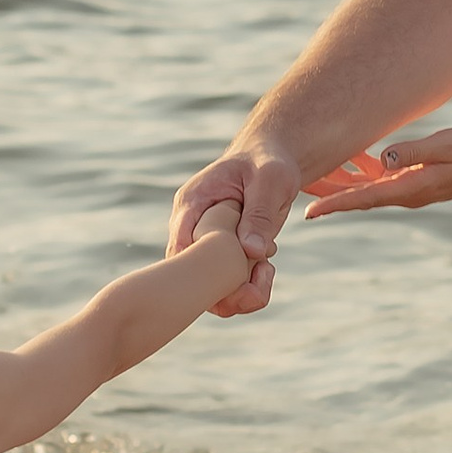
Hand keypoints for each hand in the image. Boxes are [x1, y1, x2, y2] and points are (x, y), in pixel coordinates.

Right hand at [168, 147, 294, 315]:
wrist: (271, 162)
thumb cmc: (268, 163)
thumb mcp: (271, 181)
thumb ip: (260, 214)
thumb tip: (251, 251)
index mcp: (193, 202)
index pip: (180, 244)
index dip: (199, 269)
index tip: (234, 276)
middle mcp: (191, 227)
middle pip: (188, 275)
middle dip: (225, 287)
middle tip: (262, 272)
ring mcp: (203, 244)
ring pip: (206, 288)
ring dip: (239, 290)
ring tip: (266, 269)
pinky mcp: (219, 256)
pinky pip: (224, 287)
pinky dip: (247, 287)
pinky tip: (266, 268)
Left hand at [304, 129, 451, 215]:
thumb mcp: (447, 146)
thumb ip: (414, 151)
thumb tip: (382, 160)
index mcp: (411, 188)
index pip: (365, 199)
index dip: (336, 204)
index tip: (310, 213)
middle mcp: (406, 194)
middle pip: (358, 199)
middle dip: (327, 197)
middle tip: (294, 196)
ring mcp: (409, 189)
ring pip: (366, 191)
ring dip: (340, 187)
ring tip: (310, 180)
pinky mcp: (413, 180)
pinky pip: (380, 181)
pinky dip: (360, 175)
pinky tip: (348, 162)